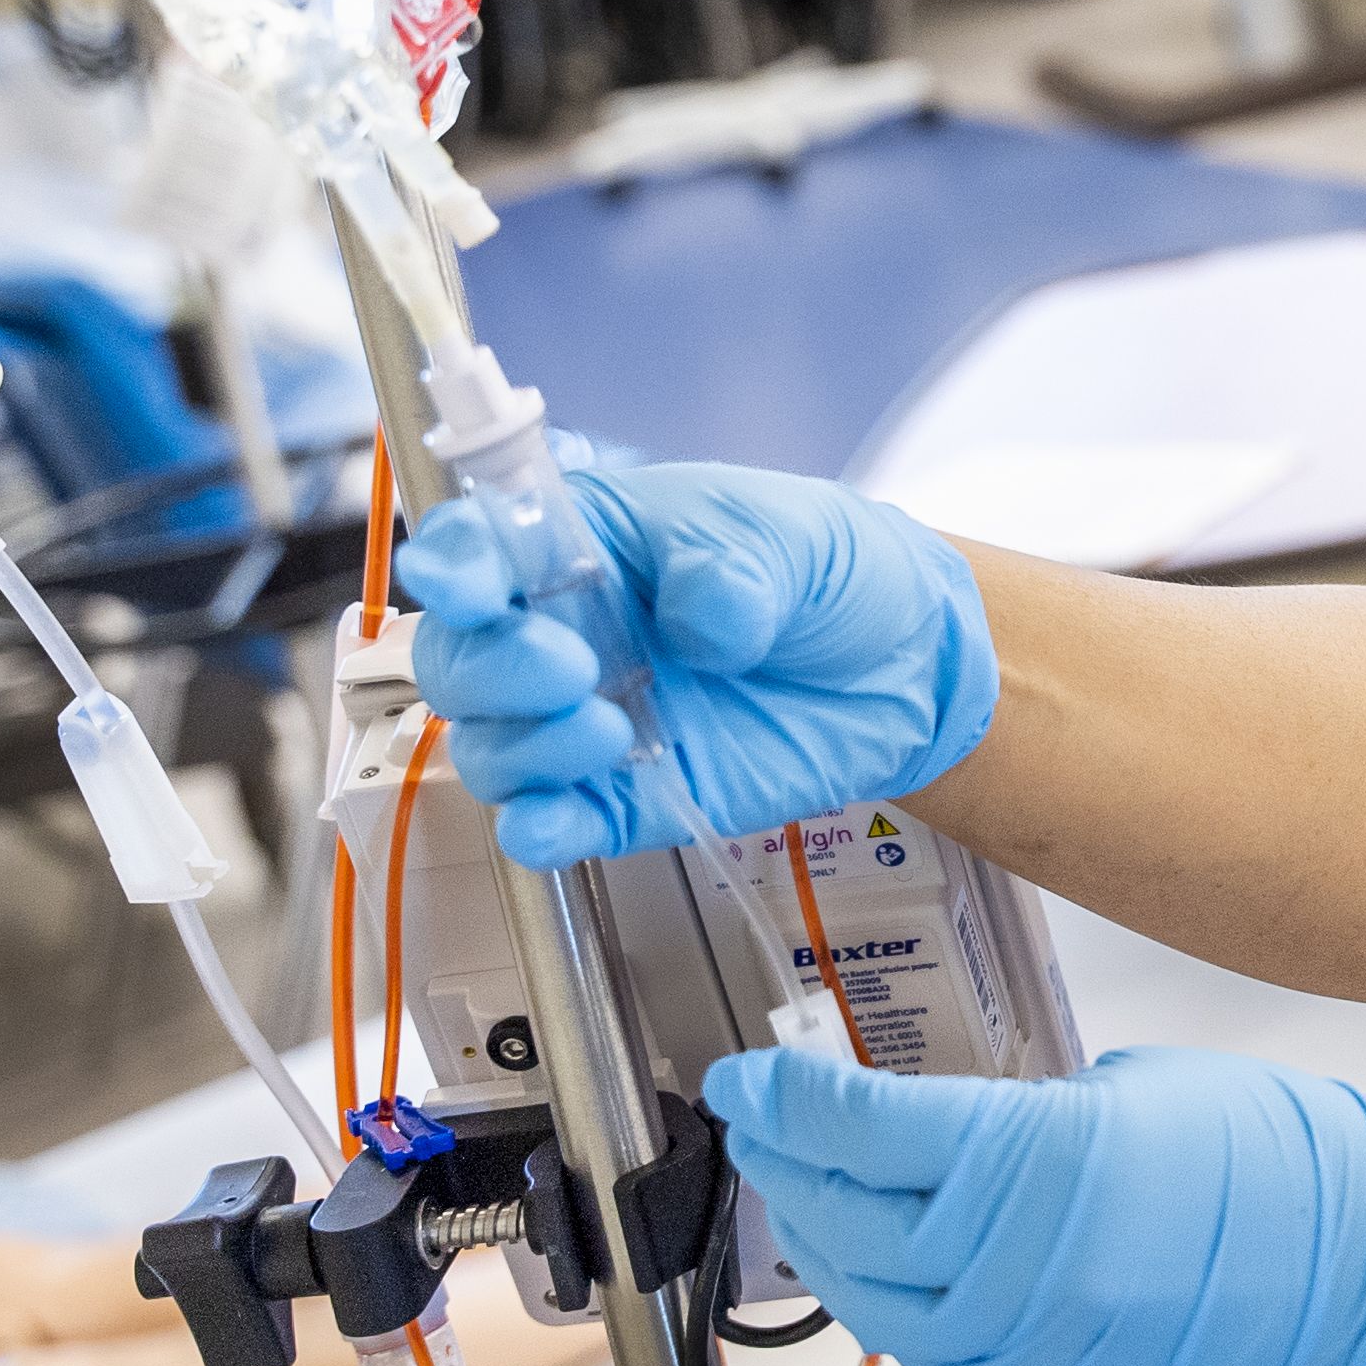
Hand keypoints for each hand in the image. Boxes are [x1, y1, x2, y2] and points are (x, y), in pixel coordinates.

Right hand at [397, 463, 996, 867]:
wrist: (910, 663)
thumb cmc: (832, 573)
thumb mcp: (790, 536)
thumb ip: (734, 567)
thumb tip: (698, 622)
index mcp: (583, 544)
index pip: (478, 549)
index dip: (455, 565)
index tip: (471, 586)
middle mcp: (565, 632)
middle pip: (460, 661)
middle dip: (494, 669)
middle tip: (572, 668)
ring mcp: (589, 717)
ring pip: (489, 746)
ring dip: (525, 747)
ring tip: (613, 731)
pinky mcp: (625, 797)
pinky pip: (548, 824)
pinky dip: (536, 829)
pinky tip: (558, 820)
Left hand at [702, 1045, 1365, 1365]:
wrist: (1358, 1260)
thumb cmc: (1270, 1153)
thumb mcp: (1124, 1088)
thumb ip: (1013, 1115)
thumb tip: (931, 1131)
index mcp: (1032, 1161)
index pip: (857, 1130)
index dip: (784, 1099)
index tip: (748, 1074)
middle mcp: (1011, 1262)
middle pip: (844, 1215)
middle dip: (788, 1161)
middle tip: (762, 1117)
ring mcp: (1023, 1337)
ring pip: (869, 1296)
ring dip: (823, 1238)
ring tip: (805, 1186)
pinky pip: (926, 1348)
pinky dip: (884, 1300)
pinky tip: (877, 1260)